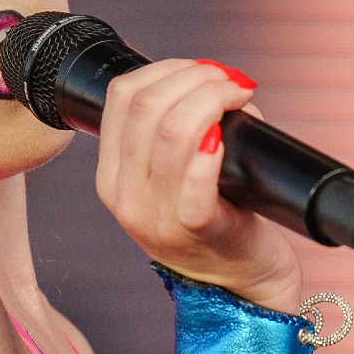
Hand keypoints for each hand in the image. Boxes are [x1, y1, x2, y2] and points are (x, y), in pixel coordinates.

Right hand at [93, 59, 302, 311]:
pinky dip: (212, 146)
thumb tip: (218, 81)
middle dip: (195, 78)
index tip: (202, 71)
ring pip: (171, 131)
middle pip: (146, 107)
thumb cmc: (217, 220)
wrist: (242, 284)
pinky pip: (195, 178)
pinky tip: (227, 134)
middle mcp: (124, 196)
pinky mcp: (193, 229)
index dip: (165, 69)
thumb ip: (177, 132)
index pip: (120, 98)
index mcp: (111, 177)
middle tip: (230, 82)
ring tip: (240, 96)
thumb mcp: (174, 177)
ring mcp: (154, 217)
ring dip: (212, 98)